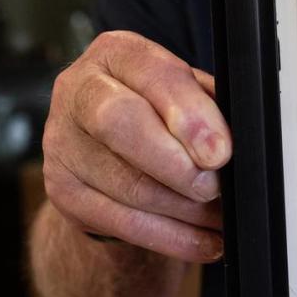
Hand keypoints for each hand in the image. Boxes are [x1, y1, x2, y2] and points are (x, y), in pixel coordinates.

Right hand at [42, 31, 230, 262]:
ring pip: (126, 184)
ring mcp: (62, 143)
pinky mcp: (63, 190)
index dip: (188, 115)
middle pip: (120, 124)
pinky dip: (173, 238)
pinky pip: (122, 223)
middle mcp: (79, 91)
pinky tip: (205, 242)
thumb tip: (234, 140)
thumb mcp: (187, 95)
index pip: (152, 77)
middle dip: (176, 164)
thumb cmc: (160, 113)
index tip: (220, 150)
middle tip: (213, 185)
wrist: (111, 151)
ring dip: (184, 210)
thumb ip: (208, 107)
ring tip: (219, 216)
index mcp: (118, 54)